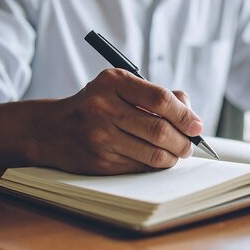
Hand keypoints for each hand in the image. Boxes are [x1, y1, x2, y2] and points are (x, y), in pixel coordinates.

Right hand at [33, 69, 202, 174]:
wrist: (52, 129)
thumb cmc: (98, 105)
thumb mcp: (122, 87)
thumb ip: (157, 95)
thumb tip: (191, 112)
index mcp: (113, 82)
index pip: (161, 99)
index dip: (185, 115)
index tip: (197, 126)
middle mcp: (103, 107)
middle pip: (160, 130)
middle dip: (183, 141)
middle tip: (190, 145)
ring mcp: (99, 136)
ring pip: (153, 154)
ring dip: (173, 157)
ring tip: (177, 153)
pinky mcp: (99, 161)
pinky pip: (140, 167)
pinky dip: (155, 166)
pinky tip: (157, 159)